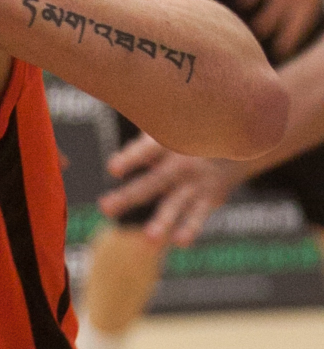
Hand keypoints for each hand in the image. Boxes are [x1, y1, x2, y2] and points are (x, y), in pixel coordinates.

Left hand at [98, 133, 246, 244]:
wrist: (245, 133)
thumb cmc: (193, 126)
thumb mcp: (173, 120)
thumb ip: (146, 128)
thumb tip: (113, 106)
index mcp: (168, 142)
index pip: (147, 149)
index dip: (131, 157)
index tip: (113, 168)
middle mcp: (182, 162)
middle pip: (154, 181)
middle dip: (129, 196)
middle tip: (105, 208)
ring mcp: (197, 181)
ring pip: (176, 204)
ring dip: (163, 221)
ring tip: (149, 239)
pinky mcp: (210, 197)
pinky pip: (199, 215)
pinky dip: (191, 228)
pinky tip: (180, 242)